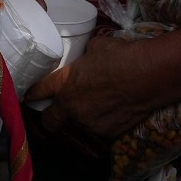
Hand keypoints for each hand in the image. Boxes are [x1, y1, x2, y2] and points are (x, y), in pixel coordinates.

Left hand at [29, 33, 162, 143]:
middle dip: (50, 117)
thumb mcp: (97, 47)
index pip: (39, 91)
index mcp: (64, 84)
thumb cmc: (122, 55)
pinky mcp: (107, 133)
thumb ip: (85, 58)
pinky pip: (99, 128)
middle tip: (58, 110)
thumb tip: (87, 59)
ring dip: (82, 116)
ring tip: (99, 104)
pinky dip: (103, 121)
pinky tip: (115, 110)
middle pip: (49, 121)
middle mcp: (72, 108)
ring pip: (78, 124)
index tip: (30, 96)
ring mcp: (89, 123)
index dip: (32, 93)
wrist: (150, 74)